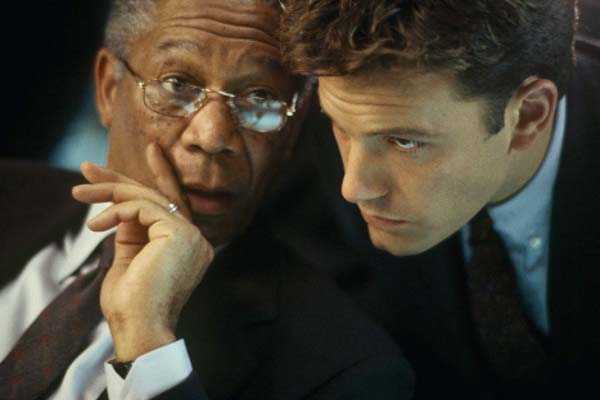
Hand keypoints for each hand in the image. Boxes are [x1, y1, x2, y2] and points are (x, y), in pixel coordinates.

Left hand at [72, 143, 213, 360]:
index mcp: (187, 246)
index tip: (151, 150)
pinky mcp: (180, 233)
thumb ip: (133, 230)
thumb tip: (122, 205)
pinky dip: (117, 210)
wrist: (139, 326)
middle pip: (158, 196)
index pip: (172, 204)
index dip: (161, 174)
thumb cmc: (131, 303)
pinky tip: (97, 224)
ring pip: (148, 197)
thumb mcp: (129, 258)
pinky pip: (143, 207)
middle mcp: (196, 238)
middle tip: (87, 168)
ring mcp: (192, 235)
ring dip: (109, 192)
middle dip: (119, 180)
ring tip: (79, 194)